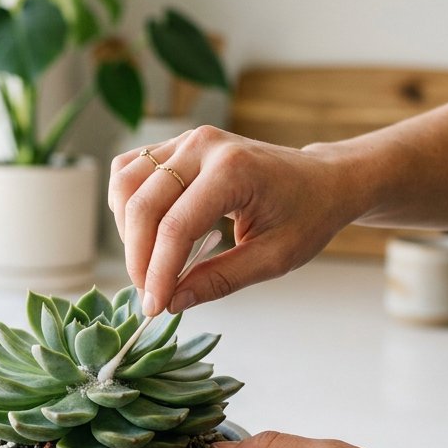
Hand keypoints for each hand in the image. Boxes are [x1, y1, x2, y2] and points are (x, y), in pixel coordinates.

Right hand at [107, 126, 364, 314]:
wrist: (321, 180)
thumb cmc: (306, 216)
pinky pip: (129, 172)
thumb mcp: (273, 259)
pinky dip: (126, 206)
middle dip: (138, 259)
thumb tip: (172, 302)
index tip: (155, 307)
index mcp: (234, 170)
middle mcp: (204, 146)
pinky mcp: (176, 145)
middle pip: (143, 206)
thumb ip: (220, 280)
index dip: (158, 272)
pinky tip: (144, 234)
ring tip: (149, 266)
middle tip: (150, 296)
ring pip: (126, 186)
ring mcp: (186, 140)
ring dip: (127, 233)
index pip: (176, 227)